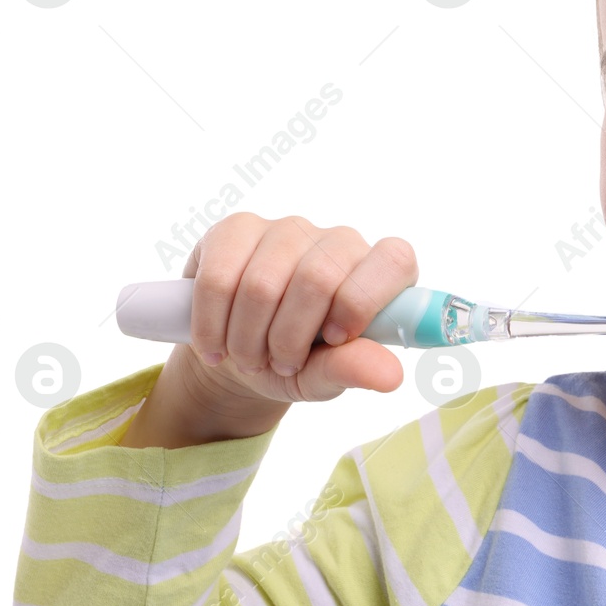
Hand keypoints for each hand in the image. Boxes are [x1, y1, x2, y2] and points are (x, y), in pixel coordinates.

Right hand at [176, 212, 415, 409]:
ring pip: (262, 283)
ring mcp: (289, 228)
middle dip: (287, 338)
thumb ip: (355, 369)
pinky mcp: (238, 229)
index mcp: (379, 272)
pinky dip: (212, 324)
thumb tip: (390, 376)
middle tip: (277, 364)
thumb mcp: (326, 376)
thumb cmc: (298, 361)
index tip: (334, 339)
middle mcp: (340, 240)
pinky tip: (215, 344)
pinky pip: (219, 277)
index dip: (361, 300)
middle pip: (317, 277)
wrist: (240, 355)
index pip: (393, 260)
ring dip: (246, 339)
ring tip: (248, 358)